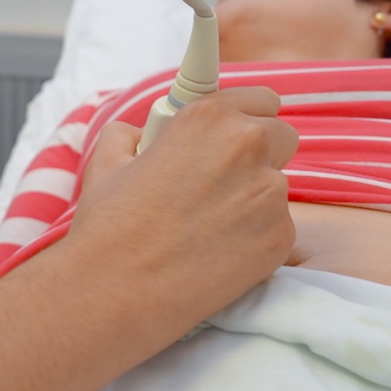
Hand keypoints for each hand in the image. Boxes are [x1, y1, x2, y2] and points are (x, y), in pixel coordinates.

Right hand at [65, 85, 298, 328]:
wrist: (118, 291)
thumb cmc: (109, 226)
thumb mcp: (108, 161)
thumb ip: (132, 135)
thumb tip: (140, 135)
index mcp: (208, 118)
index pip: (261, 99)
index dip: (245, 118)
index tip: (232, 135)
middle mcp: (247, 146)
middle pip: (282, 136)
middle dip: (259, 154)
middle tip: (220, 181)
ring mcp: (270, 194)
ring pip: (278, 186)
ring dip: (254, 198)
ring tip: (208, 226)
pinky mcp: (281, 238)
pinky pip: (277, 227)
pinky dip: (255, 237)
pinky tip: (217, 252)